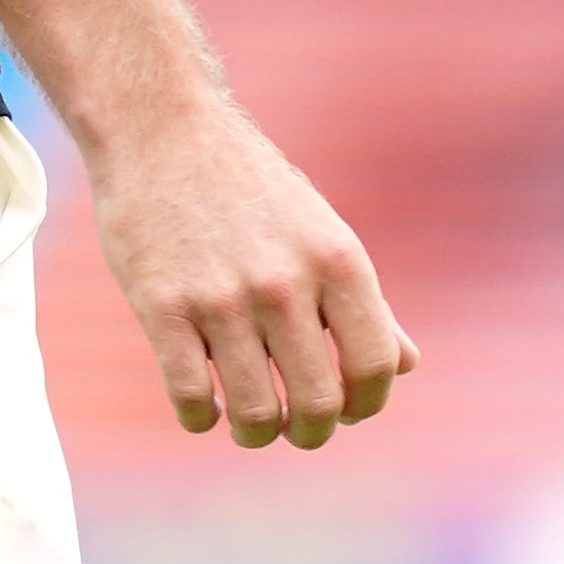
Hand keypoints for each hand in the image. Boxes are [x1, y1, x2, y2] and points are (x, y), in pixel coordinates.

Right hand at [85, 99, 417, 449]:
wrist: (160, 128)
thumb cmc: (248, 185)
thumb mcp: (320, 232)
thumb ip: (363, 302)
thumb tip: (403, 366)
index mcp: (338, 262)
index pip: (376, 366)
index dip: (368, 405)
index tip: (348, 413)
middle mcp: (285, 283)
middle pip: (319, 402)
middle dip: (311, 432)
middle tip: (297, 430)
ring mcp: (221, 296)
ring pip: (255, 410)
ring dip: (258, 434)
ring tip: (251, 428)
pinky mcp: (161, 304)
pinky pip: (190, 393)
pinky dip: (200, 418)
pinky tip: (201, 410)